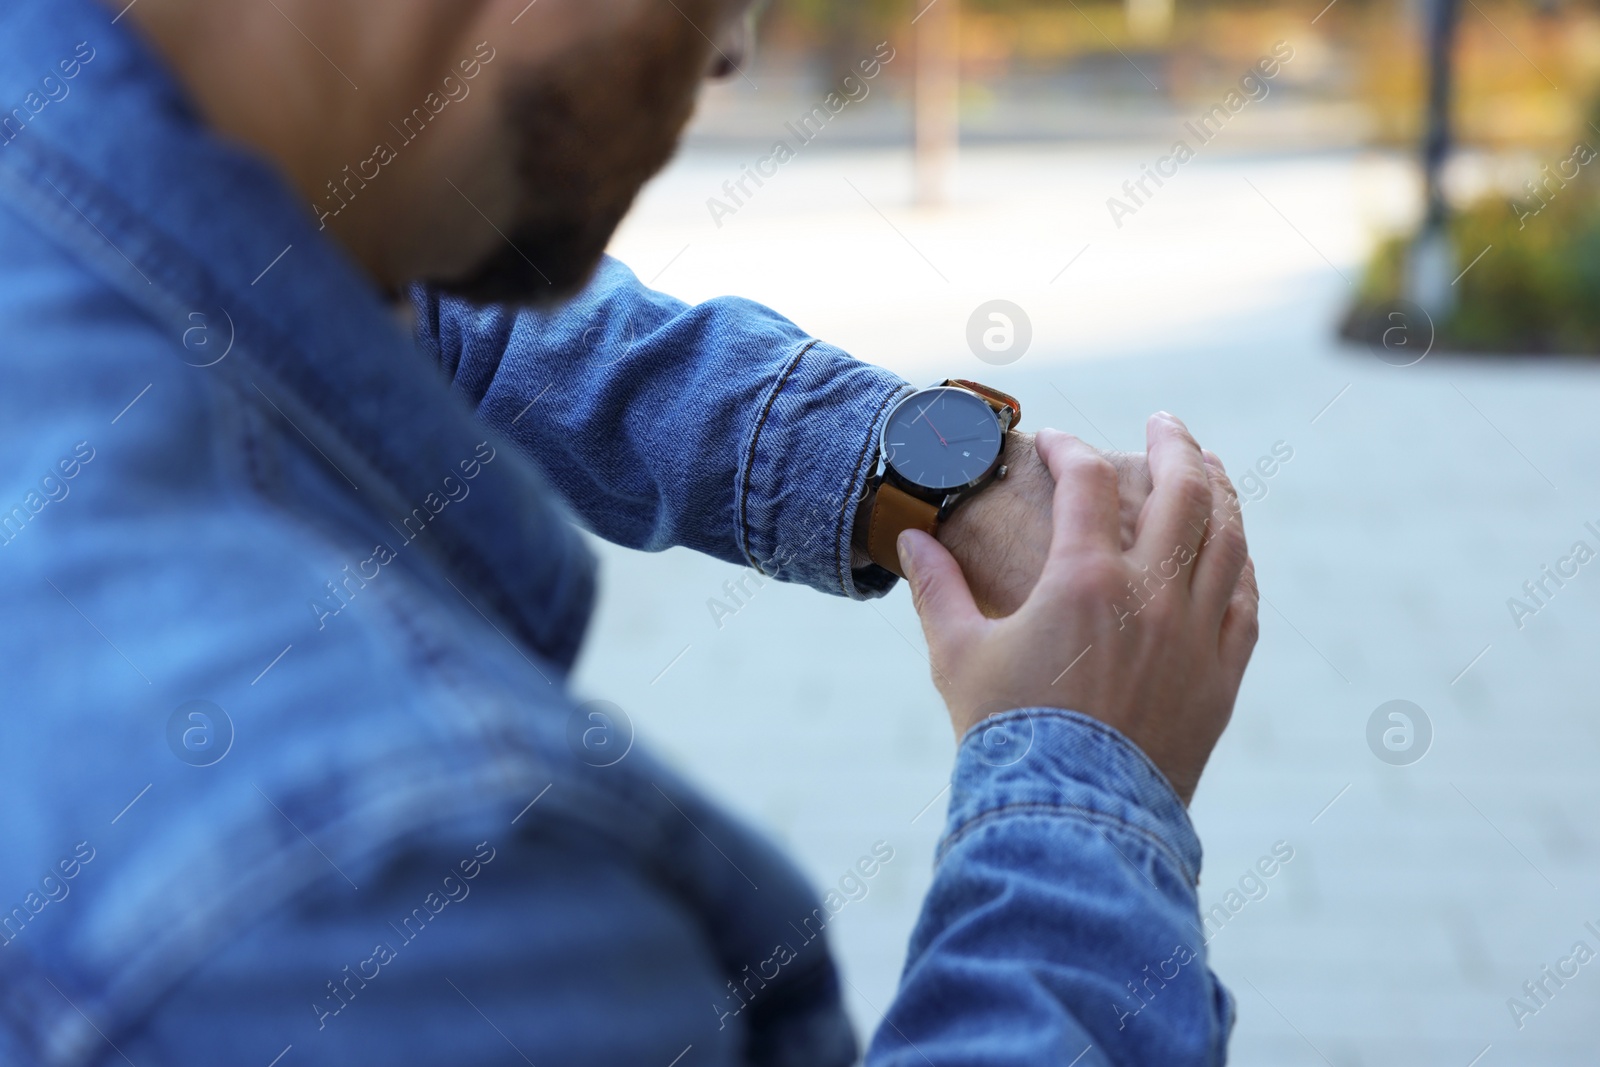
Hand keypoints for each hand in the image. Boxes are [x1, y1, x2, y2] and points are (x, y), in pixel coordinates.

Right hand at [895, 414, 1258, 804]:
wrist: (1072, 815)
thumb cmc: (1007, 733)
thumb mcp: (958, 655)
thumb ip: (937, 589)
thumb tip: (910, 540)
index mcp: (1083, 578)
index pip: (1086, 482)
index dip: (1070, 451)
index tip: (1055, 444)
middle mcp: (1151, 594)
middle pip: (1183, 491)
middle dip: (1174, 446)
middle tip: (1164, 423)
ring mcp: (1196, 634)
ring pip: (1228, 540)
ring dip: (1221, 493)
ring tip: (1210, 469)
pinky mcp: (1222, 676)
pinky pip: (1245, 602)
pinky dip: (1241, 565)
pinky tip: (1235, 551)